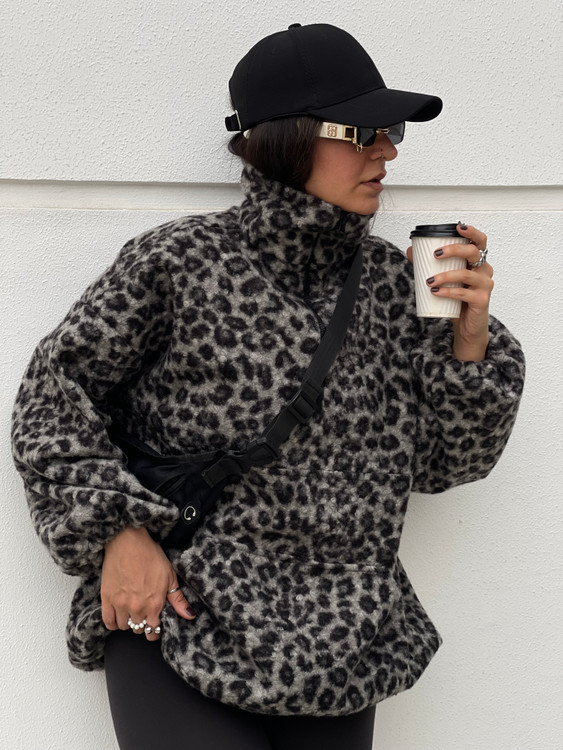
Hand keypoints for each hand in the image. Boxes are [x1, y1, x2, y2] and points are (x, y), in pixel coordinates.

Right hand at [101, 526, 195, 640]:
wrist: (128, 542)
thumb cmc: (150, 555)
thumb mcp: (170, 575)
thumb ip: (178, 599)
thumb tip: (189, 615)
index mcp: (155, 604)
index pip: (154, 631)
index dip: (155, 631)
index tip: (154, 626)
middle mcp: (138, 608)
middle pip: (139, 629)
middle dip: (142, 624)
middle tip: (143, 613)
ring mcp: (121, 604)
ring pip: (124, 626)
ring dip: (129, 622)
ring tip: (131, 611)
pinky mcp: (107, 599)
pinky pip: (108, 622)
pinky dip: (113, 622)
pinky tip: (118, 616)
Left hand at [406, 222, 493, 360]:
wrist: (467, 326)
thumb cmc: (457, 300)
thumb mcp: (444, 280)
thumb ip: (429, 265)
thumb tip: (410, 251)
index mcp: (478, 262)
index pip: (480, 241)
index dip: (472, 232)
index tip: (458, 227)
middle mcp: (485, 271)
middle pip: (474, 253)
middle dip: (454, 250)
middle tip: (436, 254)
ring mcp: (485, 286)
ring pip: (466, 275)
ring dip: (445, 276)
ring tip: (429, 280)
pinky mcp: (481, 301)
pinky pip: (463, 294)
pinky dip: (448, 292)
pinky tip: (435, 292)